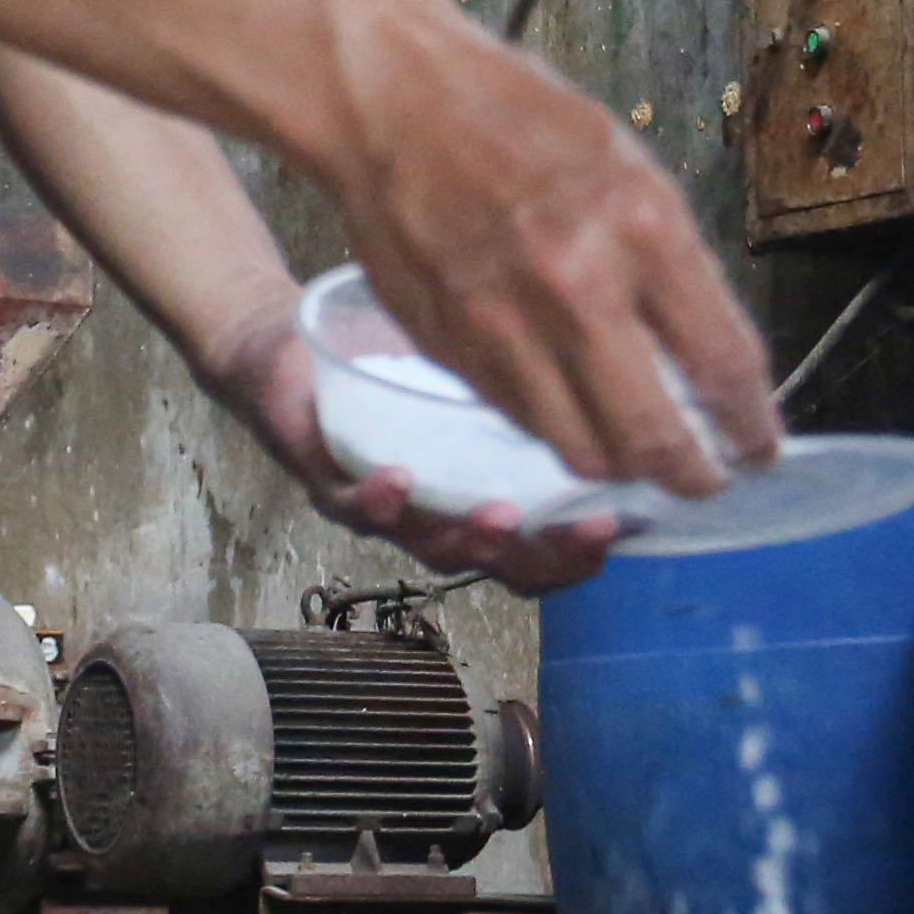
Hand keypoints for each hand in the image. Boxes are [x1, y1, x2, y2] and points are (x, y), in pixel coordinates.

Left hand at [204, 299, 617, 596]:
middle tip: (586, 531)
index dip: (583, 550)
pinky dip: (378, 496)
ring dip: (470, 535)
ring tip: (502, 515)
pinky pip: (350, 504)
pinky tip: (401, 477)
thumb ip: (526, 375)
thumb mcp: (468, 370)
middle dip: (546, 554)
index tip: (626, 523)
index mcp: (477, 501)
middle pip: (499, 565)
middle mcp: (434, 520)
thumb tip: (618, 349)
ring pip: (429, 544)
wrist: (287, 355)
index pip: (540, 550)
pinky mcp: (326, 480)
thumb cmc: (388, 365)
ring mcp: (380, 510)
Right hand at [319, 4, 781, 500]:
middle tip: (706, 480)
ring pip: (583, 451)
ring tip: (638, 455)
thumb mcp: (628, 165)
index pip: (721, 364)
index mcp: (640, 228)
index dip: (750, 427)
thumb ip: (669, 260)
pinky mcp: (454, 351)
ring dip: (622, 467)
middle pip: (652, 437)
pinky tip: (572, 408)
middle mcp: (577, 290)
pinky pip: (523, 421)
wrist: (392, 104)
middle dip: (692, 476)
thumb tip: (705, 353)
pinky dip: (558, 428)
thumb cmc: (519, 116)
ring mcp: (508, 329)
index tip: (761, 450)